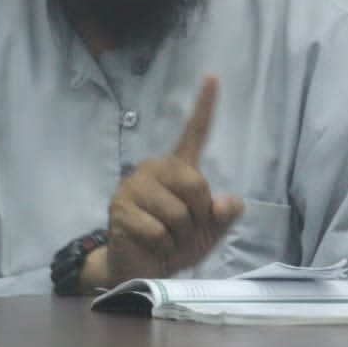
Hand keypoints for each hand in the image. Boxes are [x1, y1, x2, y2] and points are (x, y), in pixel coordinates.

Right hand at [85, 76, 245, 288]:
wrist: (140, 269)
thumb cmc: (177, 243)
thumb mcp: (209, 231)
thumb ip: (223, 215)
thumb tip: (227, 203)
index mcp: (178, 168)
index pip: (195, 133)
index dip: (205, 105)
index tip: (213, 76)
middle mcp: (154, 169)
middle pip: (197, 185)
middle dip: (198, 217)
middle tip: (184, 230)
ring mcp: (134, 186)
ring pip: (178, 213)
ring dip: (180, 235)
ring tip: (167, 238)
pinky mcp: (120, 208)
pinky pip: (159, 231)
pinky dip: (164, 246)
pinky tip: (152, 245)